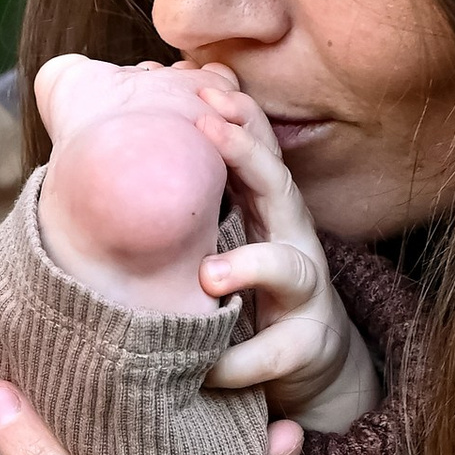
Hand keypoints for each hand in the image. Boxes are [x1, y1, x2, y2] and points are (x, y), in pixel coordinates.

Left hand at [185, 75, 377, 433]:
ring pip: (291, 269)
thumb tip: (143, 139)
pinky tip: (206, 369)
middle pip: (281, 187)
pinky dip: (237, 362)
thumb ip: (204, 200)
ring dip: (250, 266)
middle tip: (207, 129)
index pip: (257, 153)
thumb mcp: (233, 237)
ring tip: (208, 275)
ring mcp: (307, 294)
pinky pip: (274, 354)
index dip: (237, 118)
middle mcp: (294, 241)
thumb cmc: (254, 292)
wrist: (310, 363)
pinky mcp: (306, 347)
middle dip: (249, 154)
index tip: (202, 86)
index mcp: (268, 212)